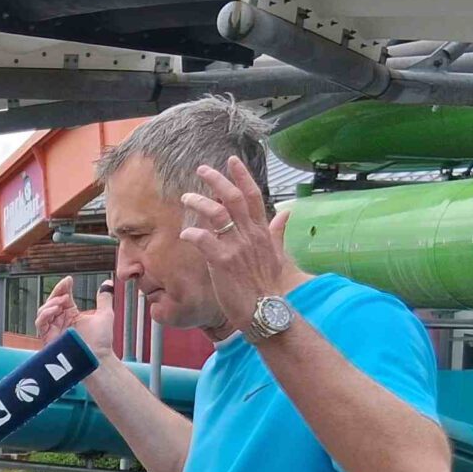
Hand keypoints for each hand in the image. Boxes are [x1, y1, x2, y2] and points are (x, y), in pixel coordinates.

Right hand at [35, 276, 115, 359]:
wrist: (98, 357)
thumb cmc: (102, 341)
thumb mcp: (105, 314)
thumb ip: (104, 298)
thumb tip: (108, 283)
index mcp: (71, 315)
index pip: (63, 298)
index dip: (63, 288)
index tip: (69, 279)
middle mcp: (61, 322)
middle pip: (51, 302)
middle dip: (56, 292)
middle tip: (65, 287)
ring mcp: (54, 330)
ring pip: (43, 311)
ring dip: (50, 303)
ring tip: (62, 300)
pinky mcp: (49, 339)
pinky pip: (41, 324)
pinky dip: (45, 314)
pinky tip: (55, 309)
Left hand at [178, 157, 293, 336]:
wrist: (265, 310)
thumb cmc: (267, 285)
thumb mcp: (277, 254)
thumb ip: (277, 232)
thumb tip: (287, 212)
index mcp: (261, 231)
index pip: (253, 196)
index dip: (242, 176)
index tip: (231, 161)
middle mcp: (250, 235)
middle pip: (234, 198)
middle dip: (217, 180)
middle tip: (202, 170)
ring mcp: (237, 247)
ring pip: (217, 214)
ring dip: (200, 202)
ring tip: (186, 197)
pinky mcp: (223, 263)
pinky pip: (205, 240)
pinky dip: (194, 233)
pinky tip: (185, 233)